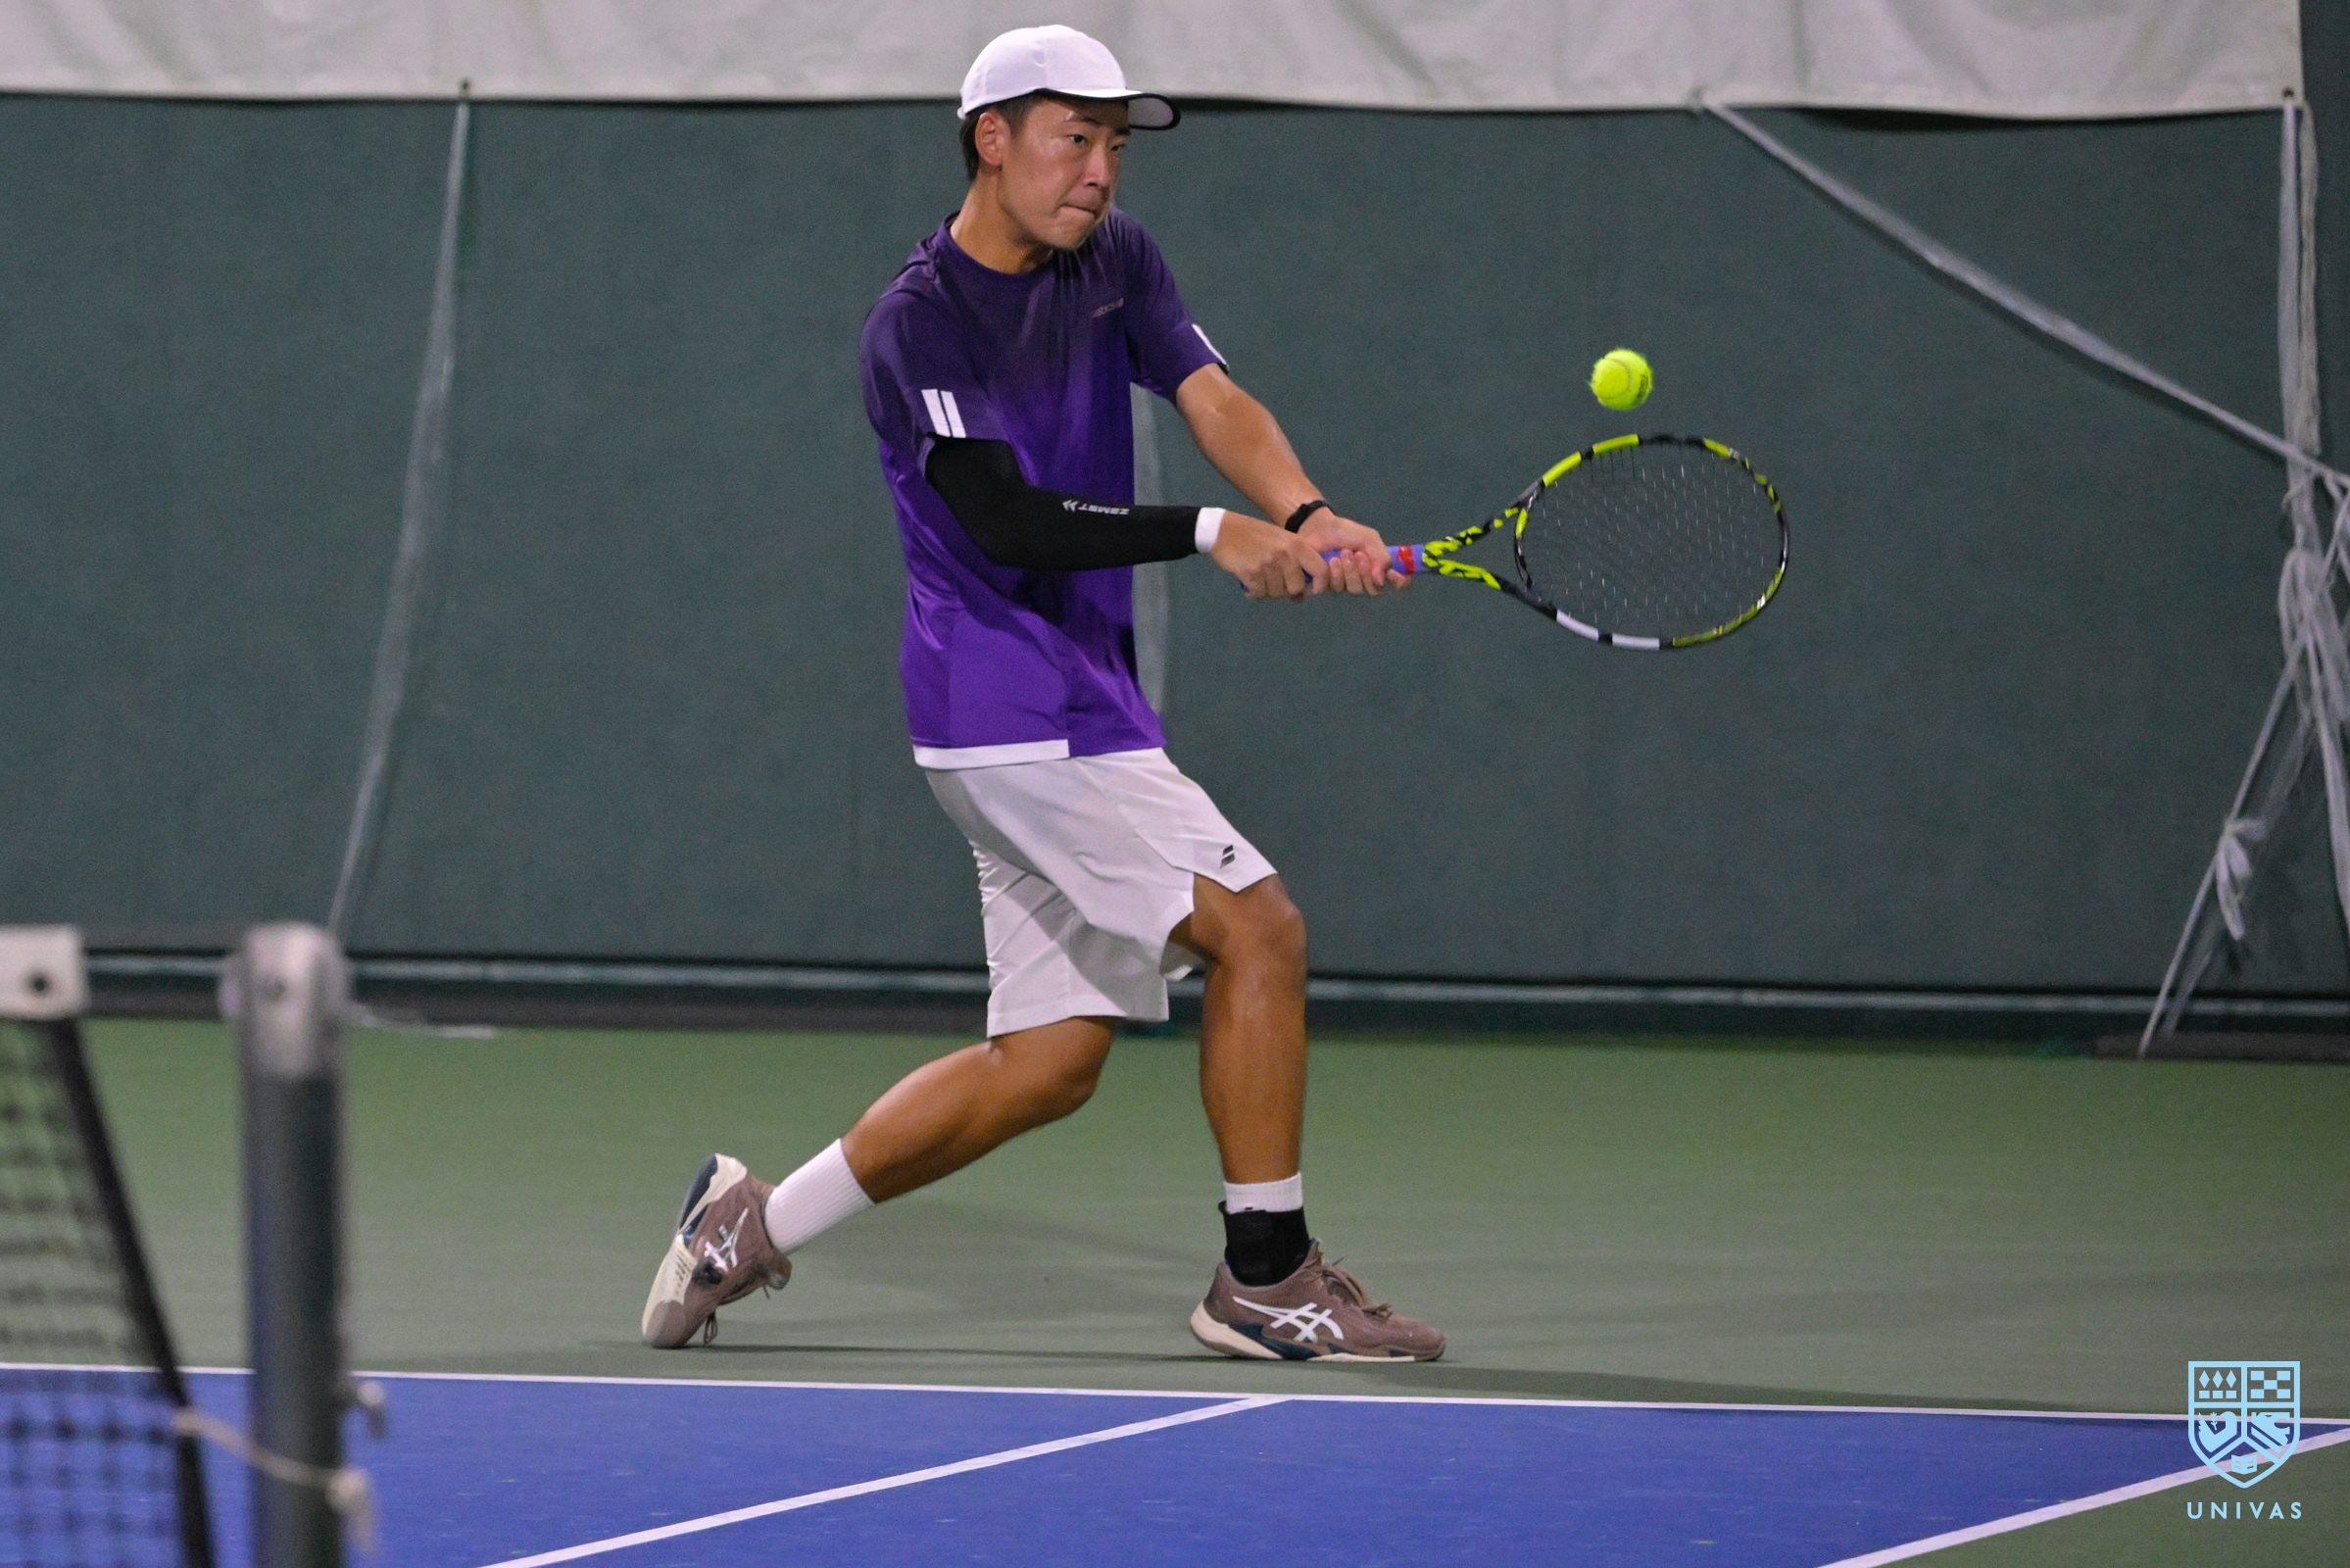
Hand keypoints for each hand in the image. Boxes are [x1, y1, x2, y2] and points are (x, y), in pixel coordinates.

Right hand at [1208, 513, 1329, 600]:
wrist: (1222, 530)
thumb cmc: (1254, 536)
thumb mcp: (1280, 541)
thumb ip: (1295, 565)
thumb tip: (1301, 598)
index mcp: (1297, 545)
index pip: (1321, 570)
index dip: (1319, 585)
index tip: (1309, 590)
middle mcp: (1285, 555)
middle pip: (1296, 588)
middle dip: (1285, 590)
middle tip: (1272, 580)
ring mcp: (1268, 564)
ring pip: (1276, 593)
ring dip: (1266, 590)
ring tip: (1258, 577)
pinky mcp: (1251, 573)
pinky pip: (1259, 594)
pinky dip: (1253, 592)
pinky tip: (1248, 580)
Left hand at [1296, 511, 1407, 593]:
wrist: (1317, 528)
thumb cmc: (1345, 532)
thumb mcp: (1369, 539)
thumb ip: (1380, 556)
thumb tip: (1381, 580)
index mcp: (1379, 567)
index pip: (1398, 582)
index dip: (1400, 582)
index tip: (1394, 575)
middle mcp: (1365, 579)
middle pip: (1374, 590)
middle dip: (1366, 572)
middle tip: (1358, 554)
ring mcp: (1347, 584)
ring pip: (1355, 589)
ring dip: (1350, 570)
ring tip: (1342, 553)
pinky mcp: (1329, 586)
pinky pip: (1337, 589)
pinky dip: (1335, 574)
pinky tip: (1330, 561)